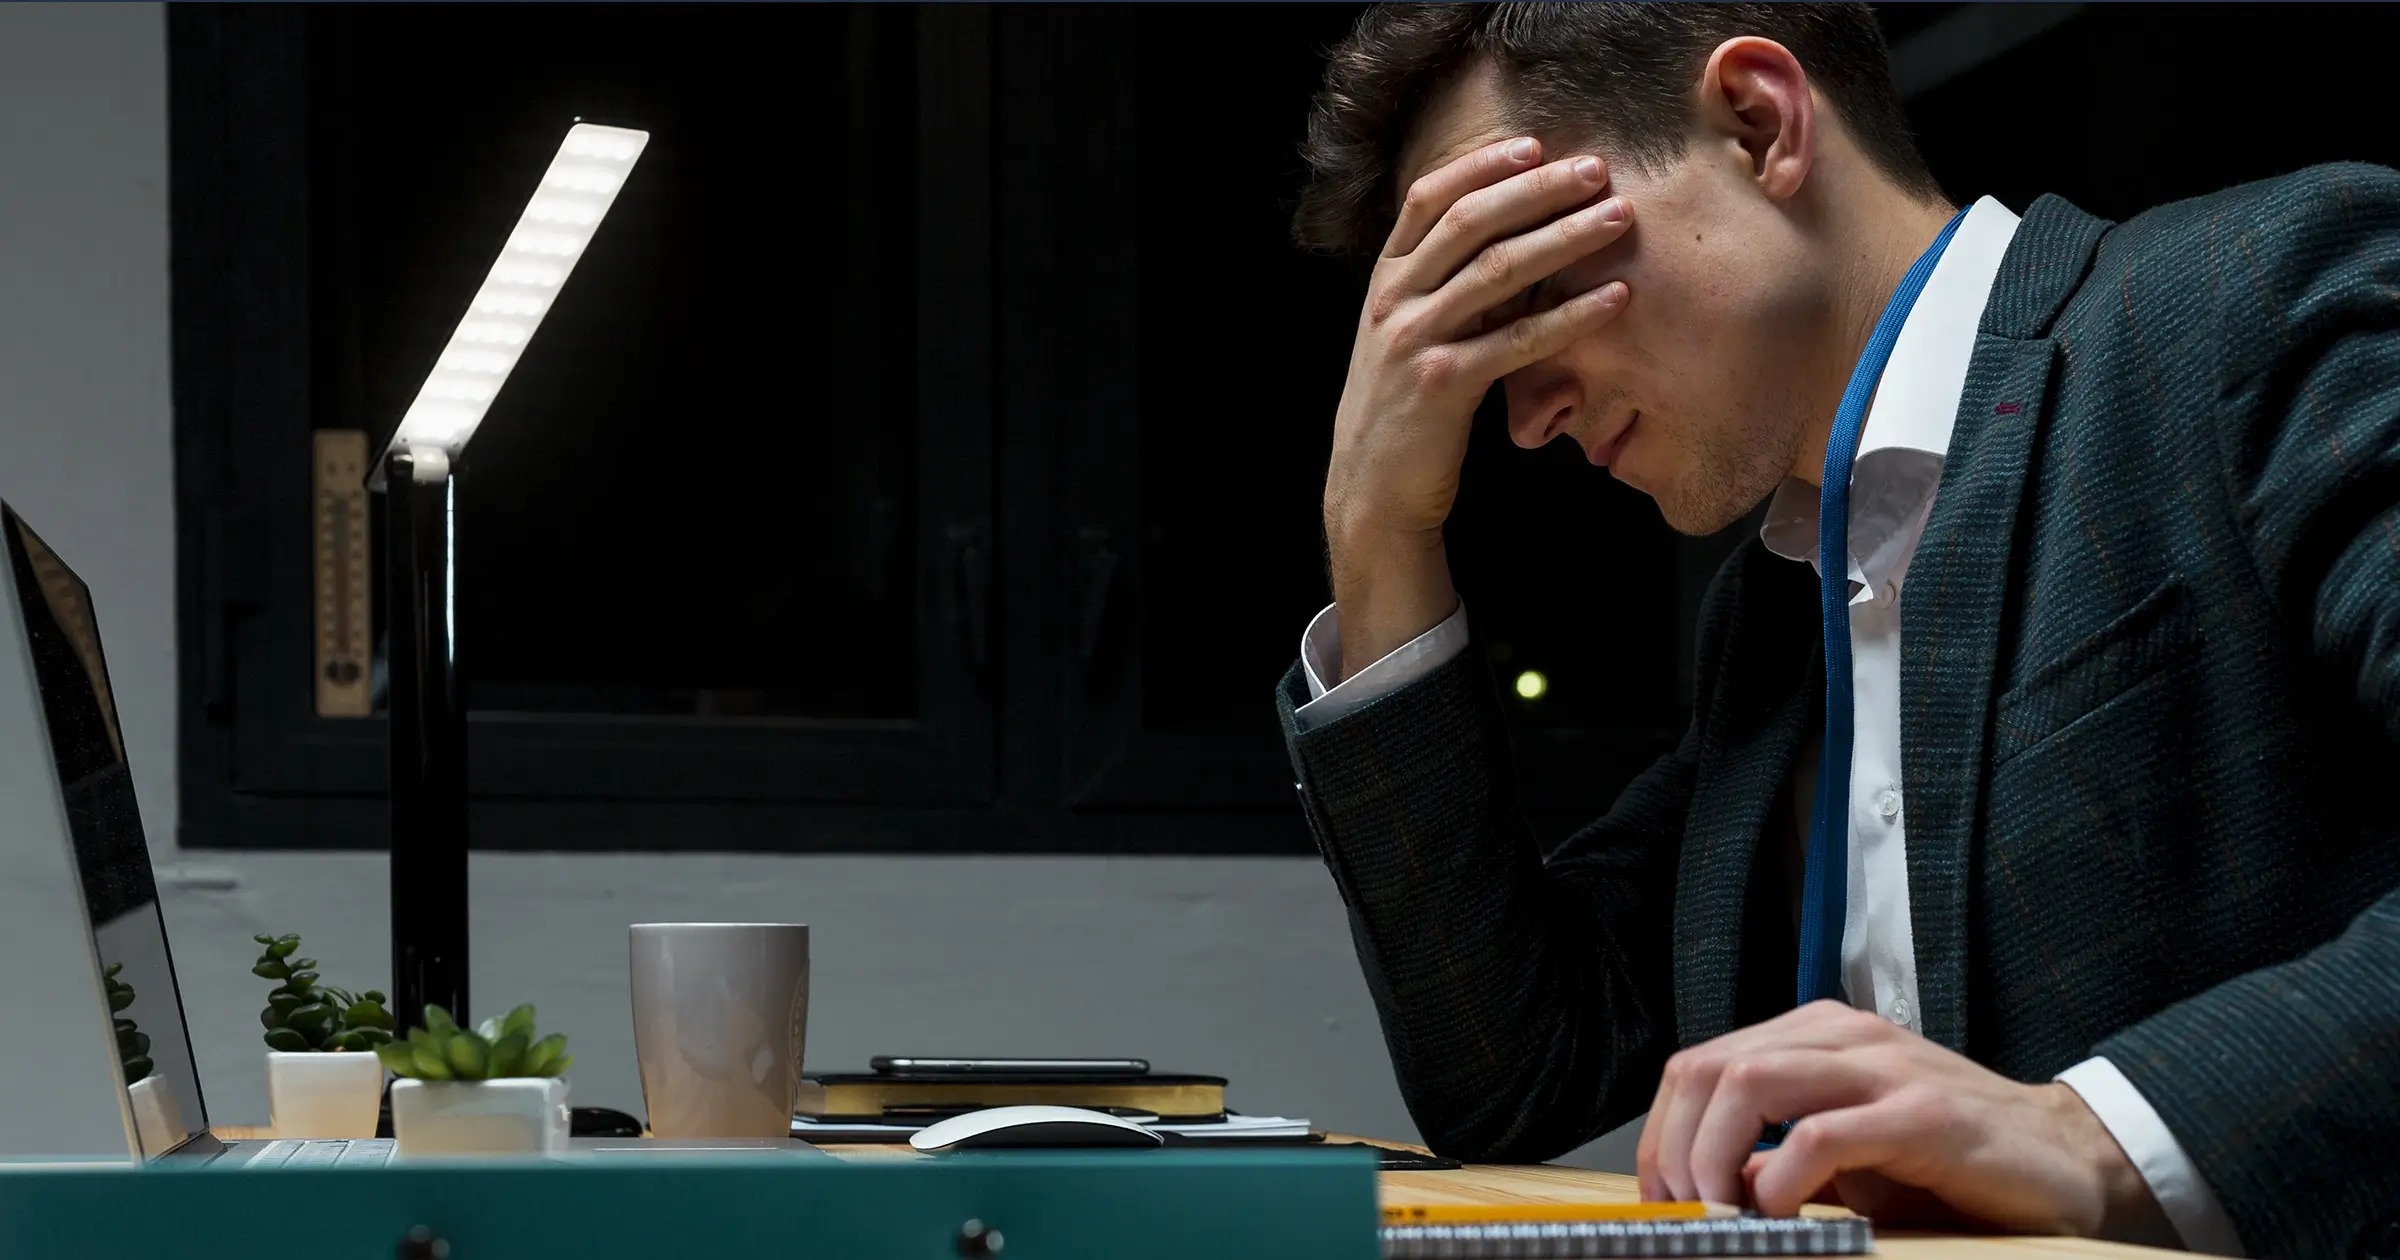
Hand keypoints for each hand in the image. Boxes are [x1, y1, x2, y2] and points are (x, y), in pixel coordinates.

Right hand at [1321, 138, 1632, 677]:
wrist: (1373, 488)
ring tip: (1619, 217)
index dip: (1482, 165)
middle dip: (1538, 189)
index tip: (1536, 144)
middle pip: (1470, 222)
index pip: (1429, 199)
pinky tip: (1615, 298)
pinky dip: (1571, 314)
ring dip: (1566, 238)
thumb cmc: (1405, 408)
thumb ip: (1442, 286)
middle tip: (1597, 169)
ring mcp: (1415, 340)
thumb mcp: (1408, 334)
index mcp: (1385, 280)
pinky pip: (1517, 339)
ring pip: (1498, 271)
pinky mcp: (1443, 386)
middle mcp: (1394, 300)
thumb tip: (1509, 236)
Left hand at [1636, 1001, 2177, 1244]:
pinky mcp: (1925, 1115)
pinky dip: (1783, 1178)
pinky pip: (1823, 1134)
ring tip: (1719, 1215)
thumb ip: (1778, 1155)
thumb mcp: (1847, 1153)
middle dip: (1675, 1146)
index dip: (1662, 1132)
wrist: (2066, 1161)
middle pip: (1711, 1068)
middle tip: (1679, 1212)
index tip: (1658, 1196)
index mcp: (1817, 1035)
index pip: (1701, 1064)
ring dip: (1715, 1158)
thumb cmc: (1950, 1161)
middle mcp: (1844, 1036)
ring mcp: (1885, 1068)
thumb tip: (1708, 1191)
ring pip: (1751, 1082)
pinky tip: (1782, 1213)